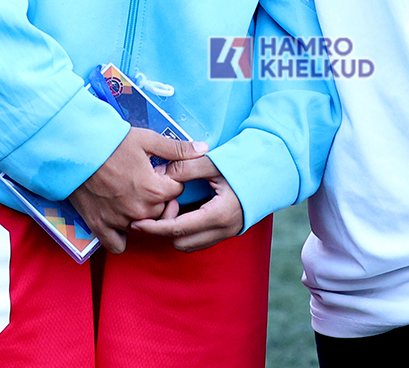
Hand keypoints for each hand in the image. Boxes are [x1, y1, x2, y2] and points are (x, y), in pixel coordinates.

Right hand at [66, 130, 203, 253]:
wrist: (75, 150)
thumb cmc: (111, 143)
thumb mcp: (147, 140)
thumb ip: (177, 149)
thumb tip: (203, 149)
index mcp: (155, 190)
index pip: (177, 191)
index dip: (169, 180)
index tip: (156, 171)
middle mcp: (140, 210)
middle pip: (163, 211)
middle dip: (158, 198)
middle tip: (143, 181)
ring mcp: (120, 221)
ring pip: (144, 226)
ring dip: (142, 215)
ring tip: (130, 195)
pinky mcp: (101, 227)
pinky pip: (119, 244)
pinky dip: (122, 235)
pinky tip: (121, 219)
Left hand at [127, 155, 245, 251]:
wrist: (273, 170)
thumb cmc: (244, 164)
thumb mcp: (213, 163)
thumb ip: (185, 167)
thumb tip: (159, 174)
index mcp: (218, 214)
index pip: (177, 230)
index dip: (154, 227)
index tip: (136, 223)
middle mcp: (223, 229)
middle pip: (181, 242)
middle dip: (163, 231)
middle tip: (156, 209)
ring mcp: (227, 232)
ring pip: (190, 244)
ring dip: (175, 232)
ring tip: (169, 210)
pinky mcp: (228, 231)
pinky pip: (200, 239)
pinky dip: (186, 231)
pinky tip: (182, 212)